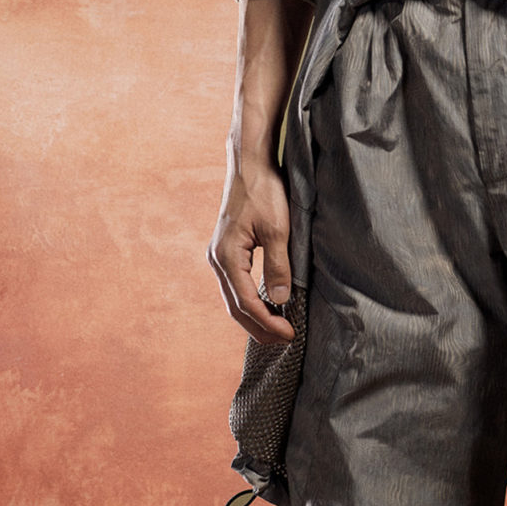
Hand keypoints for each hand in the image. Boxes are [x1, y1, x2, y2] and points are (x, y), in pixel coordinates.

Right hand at [208, 158, 295, 342]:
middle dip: (259, 328)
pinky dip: (251, 302)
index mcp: (226, 257)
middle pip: (235, 307)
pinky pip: (237, 286)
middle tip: (286, 341)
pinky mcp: (228, 251)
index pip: (246, 302)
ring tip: (278, 331)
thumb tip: (280, 302)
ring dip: (255, 318)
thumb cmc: (264, 191)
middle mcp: (217, 259)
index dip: (268, 323)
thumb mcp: (278, 229)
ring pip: (234, 298)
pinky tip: (268, 308)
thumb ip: (278, 266)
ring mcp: (219, 256)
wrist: (250, 165)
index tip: (289, 334)